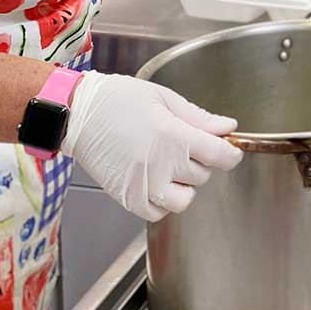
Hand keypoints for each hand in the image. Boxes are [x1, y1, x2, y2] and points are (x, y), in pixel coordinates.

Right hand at [62, 72, 242, 221]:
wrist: (79, 115)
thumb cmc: (119, 101)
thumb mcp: (164, 98)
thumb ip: (198, 118)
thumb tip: (227, 127)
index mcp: (173, 137)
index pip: (219, 156)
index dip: (231, 154)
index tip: (231, 150)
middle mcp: (160, 166)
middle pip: (203, 175)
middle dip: (202, 160)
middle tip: (185, 143)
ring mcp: (143, 187)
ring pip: (185, 199)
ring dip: (185, 184)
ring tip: (171, 164)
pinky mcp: (128, 199)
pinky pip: (159, 211)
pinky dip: (164, 200)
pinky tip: (157, 179)